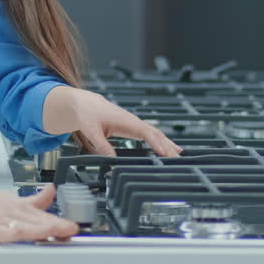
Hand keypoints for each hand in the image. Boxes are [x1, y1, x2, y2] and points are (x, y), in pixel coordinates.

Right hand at [0, 174, 78, 242]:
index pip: (42, 217)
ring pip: (18, 225)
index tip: (73, 227)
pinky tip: (18, 235)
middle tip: (70, 230)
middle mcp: (10, 212)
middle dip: (53, 226)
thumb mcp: (13, 200)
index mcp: (19, 208)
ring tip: (54, 231)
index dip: (58, 223)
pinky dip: (7, 233)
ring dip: (37, 228)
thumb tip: (52, 190)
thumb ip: (35, 201)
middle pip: (35, 221)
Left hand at [41, 86, 181, 156]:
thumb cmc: (88, 114)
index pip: (145, 132)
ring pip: (155, 134)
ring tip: (178, 155)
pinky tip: (168, 149)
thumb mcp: (91, 130)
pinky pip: (151, 135)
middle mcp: (133, 121)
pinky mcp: (133, 128)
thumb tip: (112, 158)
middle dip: (167, 146)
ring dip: (167, 144)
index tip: (165, 153)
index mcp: (125, 120)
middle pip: (155, 134)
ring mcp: (135, 124)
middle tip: (177, 160)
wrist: (85, 103)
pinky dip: (161, 141)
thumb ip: (101, 145)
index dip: (156, 143)